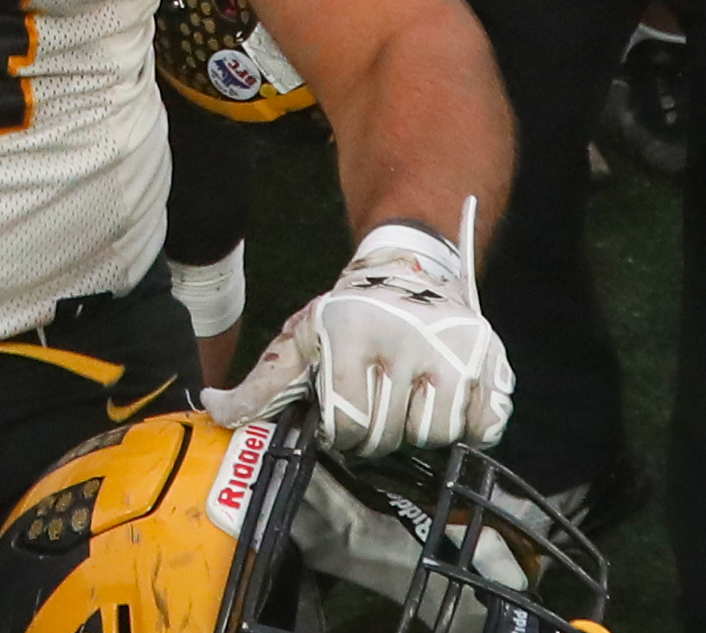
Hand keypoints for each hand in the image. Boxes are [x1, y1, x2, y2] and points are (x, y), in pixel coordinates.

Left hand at [203, 200, 511, 454]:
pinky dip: (469, 424)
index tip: (343, 411)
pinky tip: (447, 397)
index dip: (342, 430)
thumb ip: (260, 385)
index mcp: (353, 333)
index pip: (348, 425)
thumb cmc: (348, 316)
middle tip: (378, 399)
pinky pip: (484, 426)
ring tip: (410, 394)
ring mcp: (454, 349)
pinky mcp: (492, 359)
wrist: (408, 269)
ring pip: (436, 435)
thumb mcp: (300, 340)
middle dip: (380, 430)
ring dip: (421, 427)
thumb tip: (214, 409)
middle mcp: (406, 337)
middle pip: (391, 435)